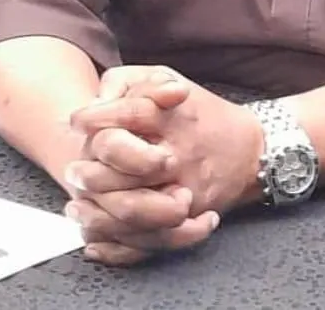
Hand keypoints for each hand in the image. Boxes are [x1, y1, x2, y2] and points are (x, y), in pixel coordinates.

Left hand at [65, 66, 263, 265]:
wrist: (251, 151)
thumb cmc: (199, 112)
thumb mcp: (168, 80)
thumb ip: (130, 81)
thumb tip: (96, 100)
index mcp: (173, 115)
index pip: (129, 113)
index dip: (96, 116)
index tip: (76, 121)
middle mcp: (178, 151)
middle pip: (125, 160)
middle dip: (91, 165)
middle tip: (73, 169)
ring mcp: (184, 187)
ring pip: (131, 207)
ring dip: (95, 208)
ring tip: (75, 203)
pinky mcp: (188, 217)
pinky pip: (147, 240)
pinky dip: (116, 244)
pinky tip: (93, 235)